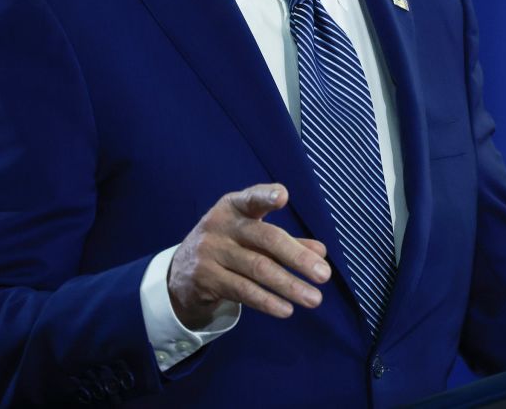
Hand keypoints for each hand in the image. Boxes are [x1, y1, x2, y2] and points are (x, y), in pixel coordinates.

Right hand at [167, 183, 330, 328]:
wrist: (181, 274)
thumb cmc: (227, 247)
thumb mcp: (251, 238)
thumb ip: (286, 242)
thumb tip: (321, 252)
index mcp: (233, 207)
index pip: (251, 199)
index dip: (266, 195)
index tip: (283, 196)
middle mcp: (220, 225)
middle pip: (264, 238)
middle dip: (297, 257)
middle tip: (324, 275)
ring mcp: (210, 252)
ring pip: (257, 268)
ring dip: (289, 285)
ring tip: (314, 299)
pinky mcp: (205, 278)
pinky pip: (243, 290)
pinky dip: (267, 301)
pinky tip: (286, 309)